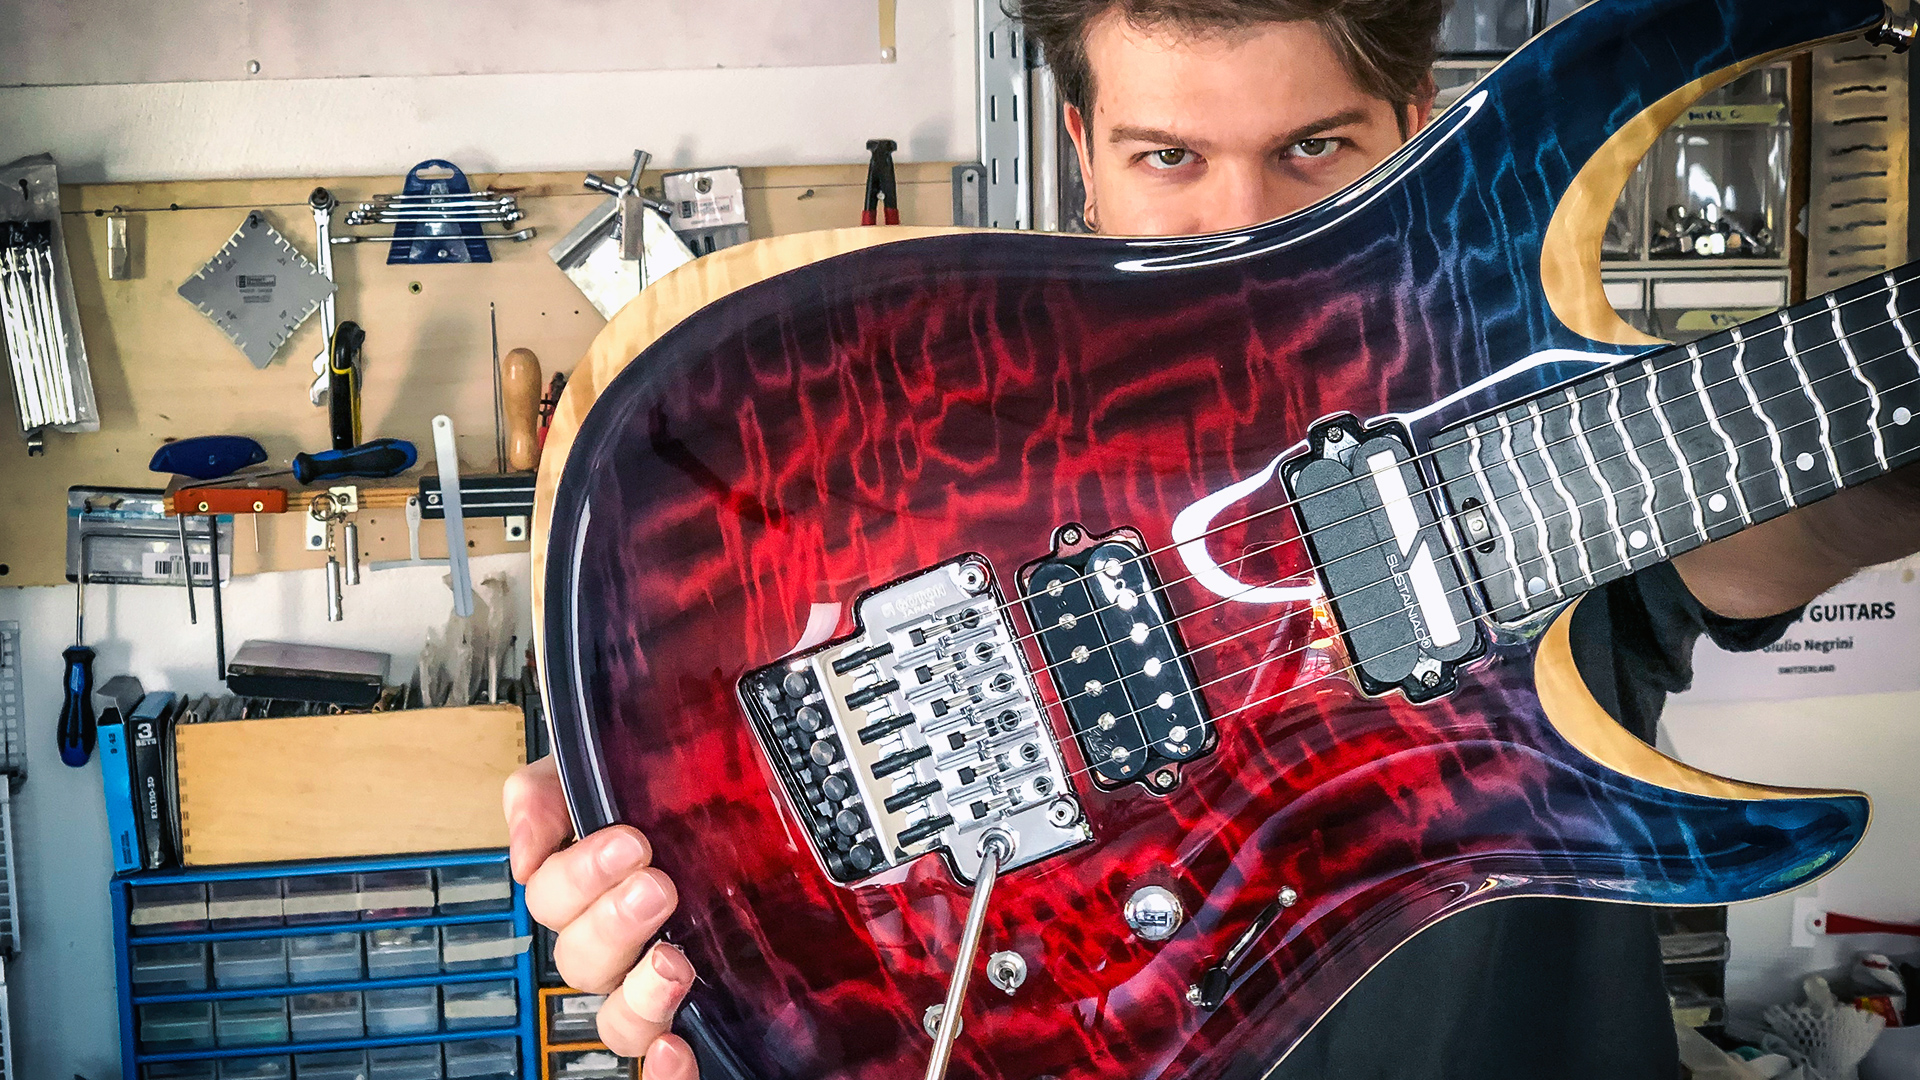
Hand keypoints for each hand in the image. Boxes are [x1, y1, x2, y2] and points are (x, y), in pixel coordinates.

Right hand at [504, 756, 698, 1075]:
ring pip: (616, 1020)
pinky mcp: (697, 1014)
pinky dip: (662, 1069)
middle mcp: (619, 944)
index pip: (549, 898)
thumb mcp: (614, 766)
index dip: (578, 875)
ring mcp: (655, 983)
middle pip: (578, 960)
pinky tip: (676, 1048)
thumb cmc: (677, 793)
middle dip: (612, 922)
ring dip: (637, 996)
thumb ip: (552, 791)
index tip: (632, 841)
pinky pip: (661, 1062)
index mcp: (589, 887)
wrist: (762, 799)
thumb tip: (524, 850)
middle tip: (658, 886)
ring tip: (673, 962)